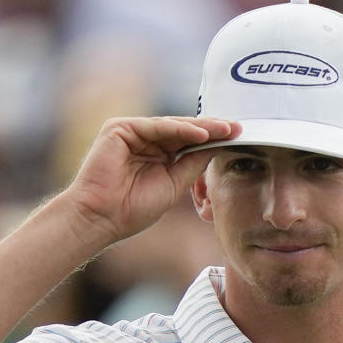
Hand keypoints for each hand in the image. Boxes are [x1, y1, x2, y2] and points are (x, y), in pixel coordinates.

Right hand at [65, 116, 239, 246]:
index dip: (213, 139)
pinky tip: (201, 134)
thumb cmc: (132, 208)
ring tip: (225, 130)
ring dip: (201, 127)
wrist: (102, 218)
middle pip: (184, 129)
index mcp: (157, 154)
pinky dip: (179, 129)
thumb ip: (192, 164)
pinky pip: (156, 126)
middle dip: (212, 128)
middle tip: (238, 127)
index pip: (189, 141)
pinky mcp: (120, 128)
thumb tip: (217, 146)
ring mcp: (132, 132)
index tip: (239, 137)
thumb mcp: (174, 184)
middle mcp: (145, 140)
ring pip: (172, 125)